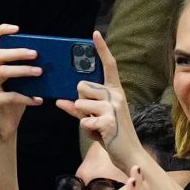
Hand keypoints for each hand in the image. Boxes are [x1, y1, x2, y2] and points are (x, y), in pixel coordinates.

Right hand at [0, 24, 43, 140]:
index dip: (1, 31)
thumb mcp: (20, 84)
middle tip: (36, 54)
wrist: (4, 128)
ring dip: (23, 71)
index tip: (17, 28)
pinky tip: (38, 100)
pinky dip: (27, 98)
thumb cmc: (14, 103)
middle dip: (18, 52)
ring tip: (40, 72)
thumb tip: (48, 60)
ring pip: (2, 72)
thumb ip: (25, 71)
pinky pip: (10, 96)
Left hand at [57, 32, 143, 169]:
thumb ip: (78, 109)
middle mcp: (116, 95)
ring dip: (83, 118)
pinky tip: (100, 135)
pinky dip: (87, 130)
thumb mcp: (95, 120)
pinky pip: (83, 120)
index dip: (102, 50)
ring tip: (97, 127)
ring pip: (80, 103)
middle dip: (81, 102)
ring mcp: (113, 107)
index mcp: (115, 92)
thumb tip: (60, 100)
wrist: (130, 156)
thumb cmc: (112, 136)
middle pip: (82, 86)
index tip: (95, 34)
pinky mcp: (108, 120)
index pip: (109, 66)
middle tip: (94, 117)